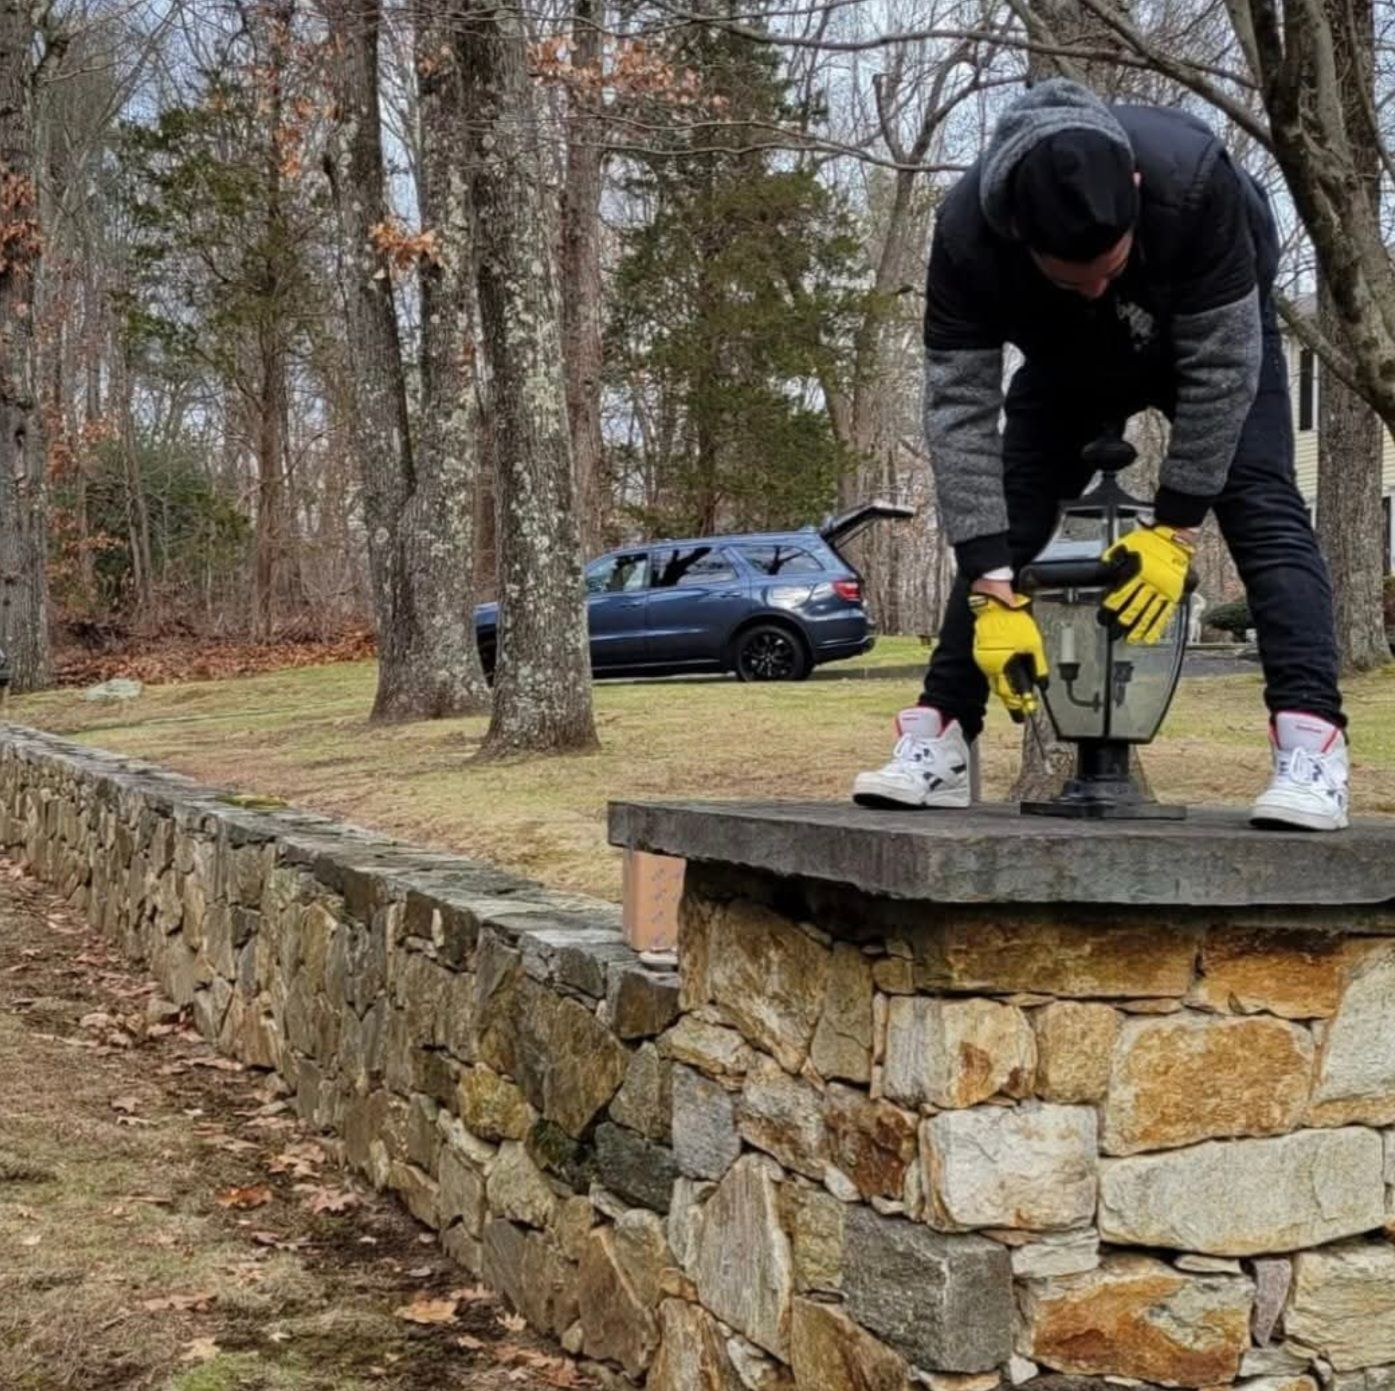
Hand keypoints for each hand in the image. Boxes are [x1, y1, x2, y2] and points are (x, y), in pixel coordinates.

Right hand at [969, 591, 1048, 722]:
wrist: (994, 604)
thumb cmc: (1013, 621)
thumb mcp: (1034, 644)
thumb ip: (1038, 665)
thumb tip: (1042, 682)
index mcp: (1004, 666)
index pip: (1012, 694)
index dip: (1020, 705)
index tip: (1025, 714)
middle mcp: (991, 666)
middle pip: (1002, 690)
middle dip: (1012, 699)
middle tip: (1020, 708)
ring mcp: (984, 660)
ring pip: (996, 681)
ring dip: (1006, 687)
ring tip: (1015, 693)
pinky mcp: (981, 653)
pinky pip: (992, 670)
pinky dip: (1000, 675)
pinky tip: (1007, 673)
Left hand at [1098, 524, 1193, 643]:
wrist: (1171, 537)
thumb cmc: (1147, 542)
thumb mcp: (1124, 547)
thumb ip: (1113, 561)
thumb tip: (1103, 571)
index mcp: (1135, 571)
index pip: (1120, 593)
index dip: (1111, 606)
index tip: (1105, 614)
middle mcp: (1149, 582)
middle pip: (1132, 607)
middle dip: (1122, 621)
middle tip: (1113, 632)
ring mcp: (1162, 589)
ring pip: (1147, 613)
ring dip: (1137, 628)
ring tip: (1130, 639)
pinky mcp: (1173, 593)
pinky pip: (1164, 613)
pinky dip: (1156, 627)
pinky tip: (1149, 636)